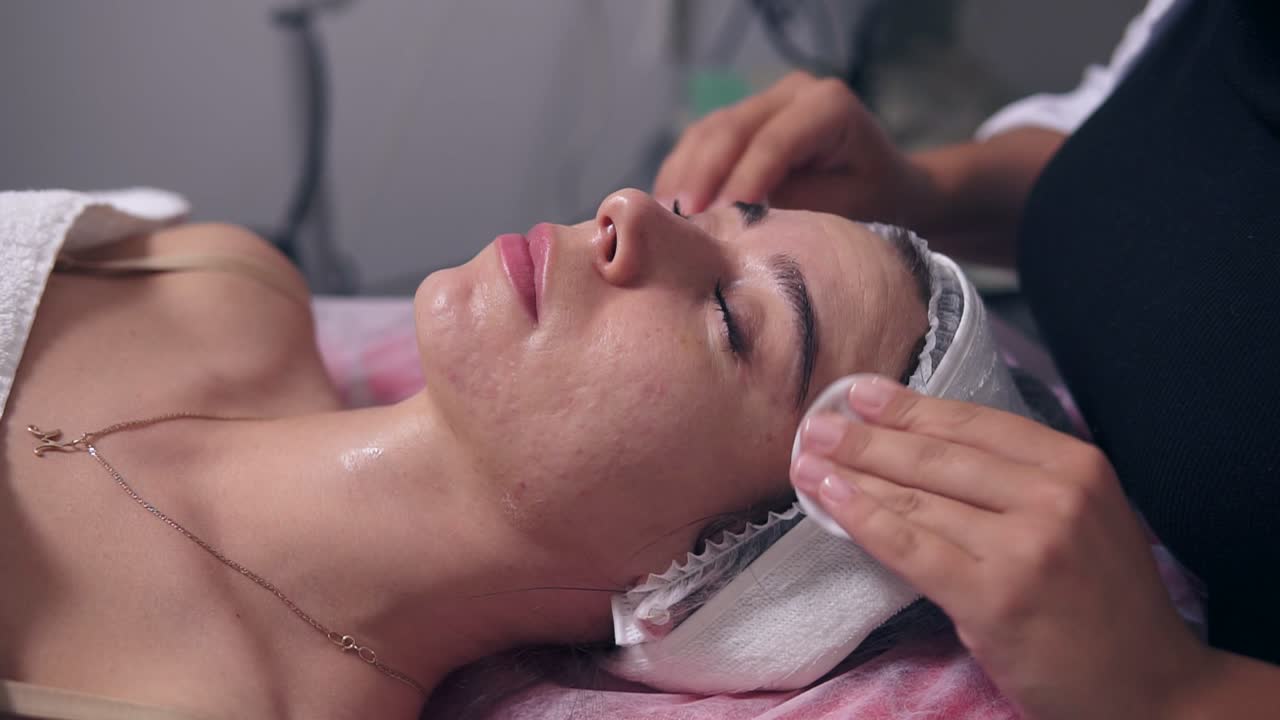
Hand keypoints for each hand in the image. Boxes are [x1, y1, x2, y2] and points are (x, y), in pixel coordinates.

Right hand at [654, 71, 932, 220]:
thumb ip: (796, 206)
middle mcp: (791, 92)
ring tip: (667, 217)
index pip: (775, 141)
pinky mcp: (739, 120)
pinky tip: (668, 205)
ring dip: (684, 175)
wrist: (883, 185)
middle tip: (682, 219)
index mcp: (829, 105)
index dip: (744, 179)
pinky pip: (700, 140)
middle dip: (703, 176)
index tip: (719, 218)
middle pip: (732, 128)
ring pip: (708, 131)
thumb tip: (740, 215)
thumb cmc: (872, 200)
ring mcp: (761, 101)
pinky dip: (682, 172)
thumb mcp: (847, 208)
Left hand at [789, 376, 1211, 719]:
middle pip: (937, 456)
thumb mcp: (1084, 517)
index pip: (973, 424)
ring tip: (807, 458)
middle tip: (816, 423)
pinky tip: (828, 498)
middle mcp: (1054, 497)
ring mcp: (1025, 547)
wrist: (1152, 689)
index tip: (860, 392)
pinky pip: (911, 547)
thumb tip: (928, 441)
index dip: (908, 406)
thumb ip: (1021, 480)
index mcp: (1076, 466)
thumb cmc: (1107, 603)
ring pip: (917, 498)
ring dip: (852, 474)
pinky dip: (862, 518)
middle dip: (867, 437)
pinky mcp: (995, 596)